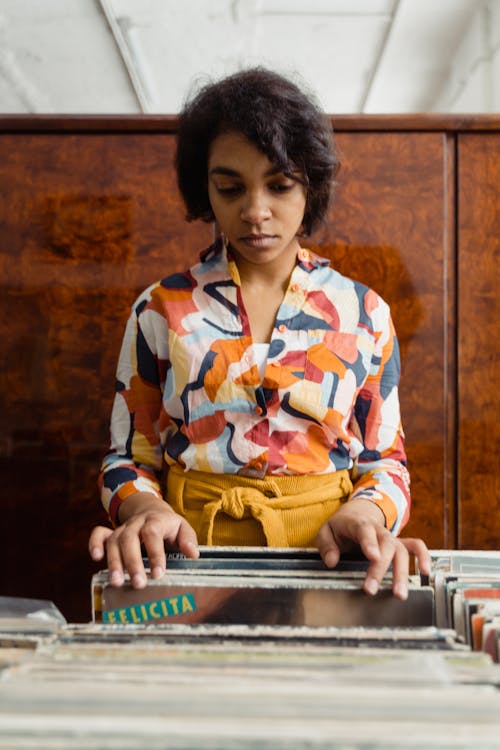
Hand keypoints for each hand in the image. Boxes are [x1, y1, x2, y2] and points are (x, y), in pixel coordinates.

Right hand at [88, 492, 198, 588]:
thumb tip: (193, 554)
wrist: (151, 510)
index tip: (158, 574)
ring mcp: (122, 528)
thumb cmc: (168, 525)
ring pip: (114, 541)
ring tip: (117, 582)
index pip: (153, 534)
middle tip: (138, 583)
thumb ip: (188, 540)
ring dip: (114, 562)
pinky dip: (94, 544)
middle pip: (130, 538)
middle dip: (133, 562)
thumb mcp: (182, 528)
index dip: (155, 554)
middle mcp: (136, 523)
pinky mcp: (111, 533)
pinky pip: (99, 534)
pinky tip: (96, 558)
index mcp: (156, 520)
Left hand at [315, 498, 430, 599]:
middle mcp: (378, 530)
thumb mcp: (326, 531)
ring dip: (401, 572)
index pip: (365, 531)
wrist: (357, 513)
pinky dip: (424, 556)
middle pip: (385, 545)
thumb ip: (327, 545)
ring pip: (401, 551)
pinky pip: (415, 546)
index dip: (369, 543)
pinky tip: (426, 572)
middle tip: (371, 590)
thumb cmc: (340, 526)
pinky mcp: (399, 543)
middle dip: (380, 568)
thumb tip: (332, 561)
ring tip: (399, 594)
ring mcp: (390, 537)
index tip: (373, 556)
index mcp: (358, 524)